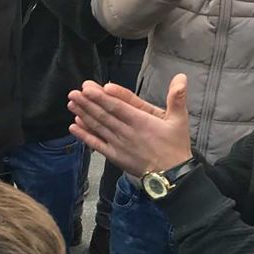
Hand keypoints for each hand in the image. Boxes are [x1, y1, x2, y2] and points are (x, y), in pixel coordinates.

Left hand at [68, 73, 192, 175]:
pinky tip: (74, 126)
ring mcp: (119, 144)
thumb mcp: (180, 120)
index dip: (101, 97)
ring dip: (83, 115)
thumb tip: (181, 77)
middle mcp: (127, 132)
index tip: (87, 88)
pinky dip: (85, 135)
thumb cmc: (175, 146)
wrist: (172, 175)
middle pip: (103, 115)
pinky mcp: (114, 155)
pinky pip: (96, 144)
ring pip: (98, 127)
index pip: (117, 106)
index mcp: (141, 121)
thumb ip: (177, 98)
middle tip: (73, 93)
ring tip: (72, 103)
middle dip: (87, 103)